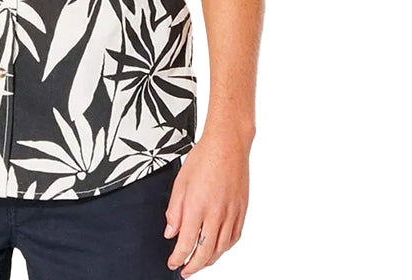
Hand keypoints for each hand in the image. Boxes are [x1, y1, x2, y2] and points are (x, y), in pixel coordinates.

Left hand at [163, 128, 250, 277]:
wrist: (228, 145)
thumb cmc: (203, 158)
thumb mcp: (180, 182)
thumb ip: (174, 210)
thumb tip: (170, 233)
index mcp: (197, 206)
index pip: (186, 243)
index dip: (178, 258)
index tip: (172, 263)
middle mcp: (216, 214)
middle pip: (205, 253)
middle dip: (193, 266)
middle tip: (185, 271)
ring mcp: (231, 214)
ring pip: (221, 249)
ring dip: (209, 260)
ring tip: (199, 262)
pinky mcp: (242, 211)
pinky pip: (234, 238)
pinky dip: (225, 248)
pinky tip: (217, 248)